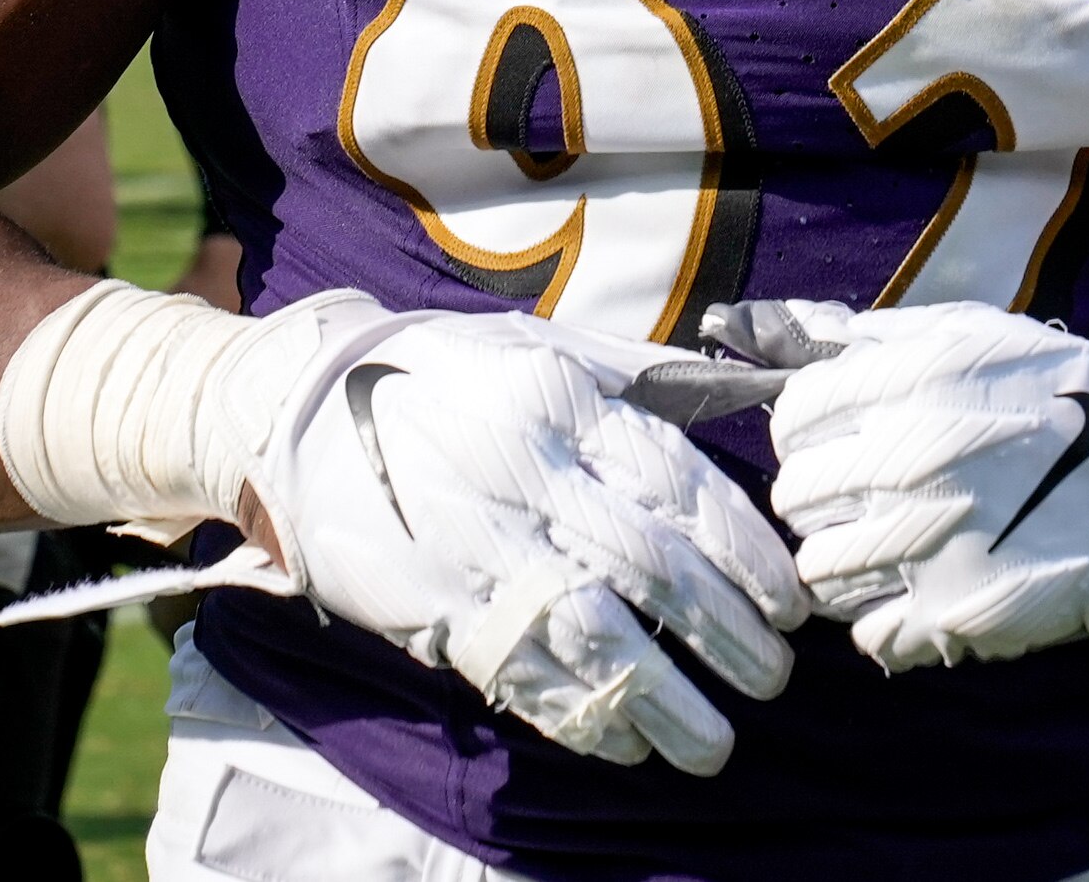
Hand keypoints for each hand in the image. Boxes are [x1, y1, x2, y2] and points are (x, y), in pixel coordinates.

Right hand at [199, 305, 808, 773]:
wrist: (298, 415)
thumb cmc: (442, 376)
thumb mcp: (540, 348)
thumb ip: (642, 379)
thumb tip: (750, 391)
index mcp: (560, 401)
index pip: (678, 483)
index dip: (744, 553)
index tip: (790, 603)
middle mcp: (523, 473)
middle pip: (649, 566)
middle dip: (725, 635)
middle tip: (774, 678)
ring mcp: (476, 546)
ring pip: (591, 635)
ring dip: (663, 699)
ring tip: (714, 741)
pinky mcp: (432, 606)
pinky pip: (520, 674)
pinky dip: (580, 716)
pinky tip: (627, 739)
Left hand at [713, 299, 1088, 673]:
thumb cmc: (1056, 388)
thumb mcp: (967, 333)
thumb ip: (875, 337)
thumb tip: (797, 335)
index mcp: (901, 390)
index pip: (792, 420)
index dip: (807, 430)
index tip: (833, 439)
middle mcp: (903, 467)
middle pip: (795, 499)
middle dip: (818, 495)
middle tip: (858, 495)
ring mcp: (926, 547)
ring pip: (818, 572)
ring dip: (841, 559)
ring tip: (885, 545)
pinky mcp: (956, 614)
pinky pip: (869, 634)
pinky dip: (880, 619)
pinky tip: (912, 590)